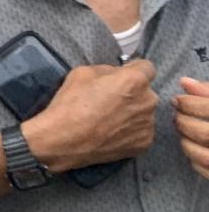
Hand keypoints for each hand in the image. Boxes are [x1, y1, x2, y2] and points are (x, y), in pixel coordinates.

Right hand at [20, 60, 156, 172]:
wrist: (63, 141)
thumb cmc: (70, 104)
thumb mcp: (82, 73)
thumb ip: (106, 71)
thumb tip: (115, 76)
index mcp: (135, 80)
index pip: (147, 67)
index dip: (132, 70)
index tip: (120, 77)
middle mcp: (148, 101)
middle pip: (145, 92)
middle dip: (132, 94)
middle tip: (110, 102)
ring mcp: (148, 125)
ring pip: (143, 113)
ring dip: (132, 113)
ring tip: (109, 121)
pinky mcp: (145, 143)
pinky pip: (140, 131)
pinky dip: (130, 131)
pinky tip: (111, 134)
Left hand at [176, 76, 208, 177]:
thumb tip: (184, 82)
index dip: (190, 104)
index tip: (177, 100)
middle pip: (205, 134)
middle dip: (185, 123)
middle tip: (177, 116)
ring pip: (205, 156)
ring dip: (187, 143)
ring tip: (183, 132)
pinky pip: (208, 172)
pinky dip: (195, 160)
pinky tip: (195, 148)